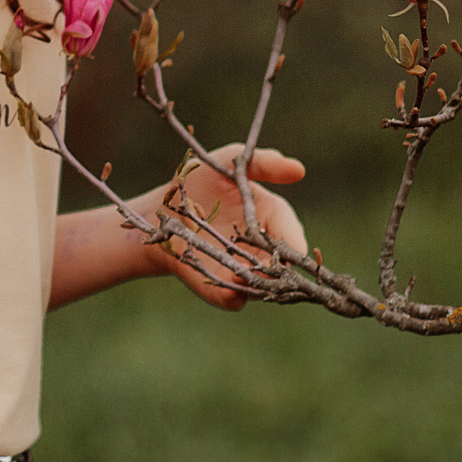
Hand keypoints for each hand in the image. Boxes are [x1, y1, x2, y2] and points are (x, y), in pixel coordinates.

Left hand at [154, 142, 306, 310]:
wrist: (162, 209)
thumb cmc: (200, 180)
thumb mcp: (229, 161)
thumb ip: (262, 163)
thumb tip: (299, 169)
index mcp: (271, 219)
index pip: (291, 234)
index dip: (293, 242)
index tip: (293, 248)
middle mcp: (262, 250)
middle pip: (282, 267)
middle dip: (280, 268)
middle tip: (273, 267)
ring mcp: (241, 270)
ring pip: (261, 286)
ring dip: (258, 283)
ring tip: (248, 275)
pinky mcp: (218, 287)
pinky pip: (231, 299)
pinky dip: (232, 297)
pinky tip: (229, 287)